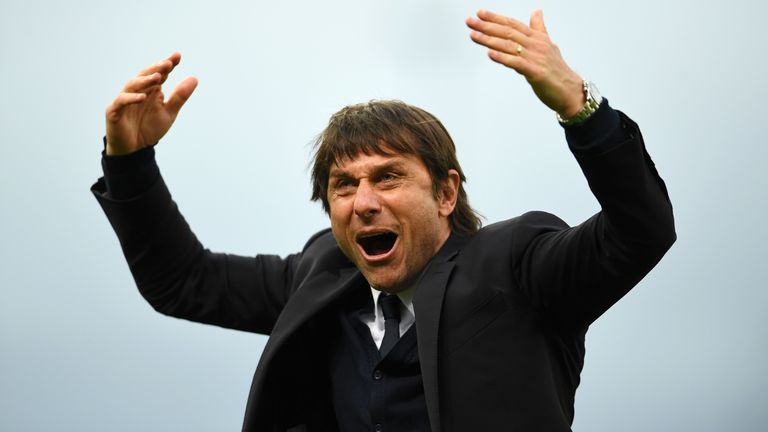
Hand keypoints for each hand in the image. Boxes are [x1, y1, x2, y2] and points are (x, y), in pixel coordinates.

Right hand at [105, 52, 197, 154]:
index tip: (177, 56)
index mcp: (151, 90)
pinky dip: (131, 98)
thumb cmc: (149, 129)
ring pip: (132, 85)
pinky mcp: (114, 111)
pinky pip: (121, 102)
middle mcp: (137, 91)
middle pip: (145, 75)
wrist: (134, 149)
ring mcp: (124, 100)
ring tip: (158, 77)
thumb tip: (194, 78)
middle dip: (156, 68)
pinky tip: (143, 97)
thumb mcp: (169, 112)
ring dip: (145, 80)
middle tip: (167, 63)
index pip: (159, 74)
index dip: (167, 65)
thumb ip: (180, 97)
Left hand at [466, 9, 584, 118]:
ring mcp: (536, 58)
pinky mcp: (536, 72)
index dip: (496, 18)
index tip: (480, 14)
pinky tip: (490, 54)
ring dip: (489, 40)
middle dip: (487, 26)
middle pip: (508, 32)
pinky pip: (516, 63)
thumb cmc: (557, 70)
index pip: (513, 24)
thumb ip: (539, 29)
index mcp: (537, 38)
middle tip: (470, 22)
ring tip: (474, 35)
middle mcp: (536, 45)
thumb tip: (536, 12)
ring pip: (509, 46)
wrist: (570, 91)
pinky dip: (502, 58)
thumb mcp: (548, 46)